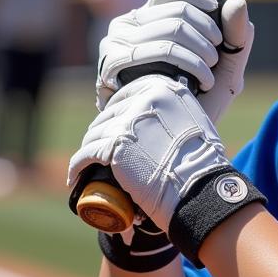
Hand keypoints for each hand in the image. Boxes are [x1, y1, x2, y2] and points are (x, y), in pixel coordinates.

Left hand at [69, 76, 230, 232]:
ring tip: (89, 164)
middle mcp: (145, 98)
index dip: (117, 111)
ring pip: (95, 133)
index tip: (113, 126)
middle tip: (103, 149)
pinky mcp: (114, 144)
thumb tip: (156, 116)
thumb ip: (174, 110)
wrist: (199, 187)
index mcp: (165, 88)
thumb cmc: (201, 162)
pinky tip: (76, 175)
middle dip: (103, 131)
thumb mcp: (195, 120)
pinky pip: (86, 154)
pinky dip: (78, 166)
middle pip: (110, 113)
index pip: (127, 94)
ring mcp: (128, 120)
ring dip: (90, 148)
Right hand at [95, 0, 253, 125]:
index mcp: (153, 19)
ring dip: (201, 53)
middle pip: (179, 10)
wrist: (169, 143)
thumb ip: (236, 40)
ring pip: (172, 28)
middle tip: (217, 58)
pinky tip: (198, 83)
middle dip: (209, 34)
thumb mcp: (225, 72)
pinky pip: (157, 49)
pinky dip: (188, 64)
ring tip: (210, 75)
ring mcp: (117, 41)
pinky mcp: (111, 62)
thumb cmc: (196, 104)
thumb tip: (238, 1)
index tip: (220, 15)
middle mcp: (130, 24)